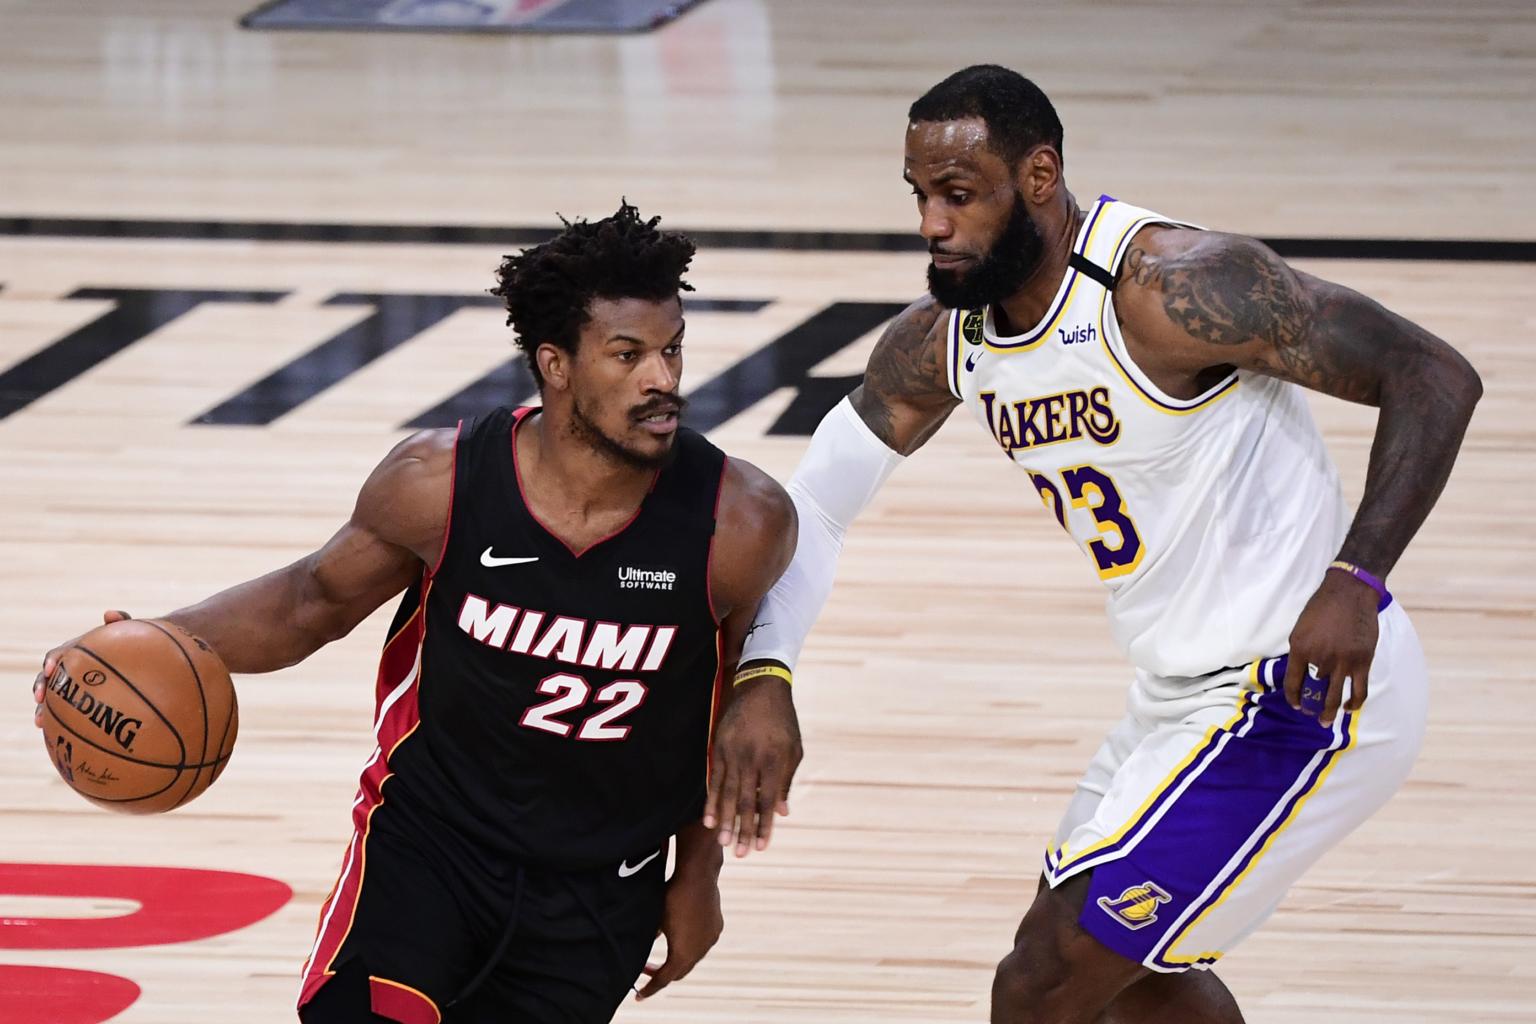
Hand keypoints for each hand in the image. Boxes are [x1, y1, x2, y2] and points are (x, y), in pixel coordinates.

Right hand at [33, 610, 131, 727]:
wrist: (140, 657)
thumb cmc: (131, 642)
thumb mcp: (127, 631)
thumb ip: (121, 621)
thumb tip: (111, 614)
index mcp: (76, 651)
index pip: (58, 654)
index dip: (52, 661)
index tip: (51, 669)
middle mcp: (70, 668)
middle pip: (48, 678)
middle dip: (40, 687)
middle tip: (39, 699)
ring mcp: (73, 685)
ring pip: (52, 696)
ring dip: (43, 708)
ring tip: (40, 722)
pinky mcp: (79, 699)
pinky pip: (67, 710)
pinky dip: (61, 720)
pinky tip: (62, 736)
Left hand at [636, 870, 722, 1000]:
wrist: (698, 876)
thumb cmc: (672, 897)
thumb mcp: (655, 920)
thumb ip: (649, 939)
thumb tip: (644, 947)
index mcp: (683, 954)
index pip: (664, 979)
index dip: (650, 988)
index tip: (638, 995)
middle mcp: (700, 951)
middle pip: (679, 971)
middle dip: (663, 974)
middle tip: (646, 971)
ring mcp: (710, 939)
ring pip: (693, 957)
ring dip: (678, 959)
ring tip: (664, 955)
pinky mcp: (716, 927)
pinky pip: (701, 943)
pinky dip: (690, 945)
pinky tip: (681, 935)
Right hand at [703, 674, 800, 856]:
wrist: (761, 688)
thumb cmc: (784, 722)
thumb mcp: (794, 749)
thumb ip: (786, 781)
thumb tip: (782, 813)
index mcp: (774, 760)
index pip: (768, 801)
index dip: (764, 826)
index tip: (761, 848)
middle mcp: (751, 759)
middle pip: (745, 802)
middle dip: (742, 830)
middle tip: (740, 854)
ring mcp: (732, 753)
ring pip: (727, 793)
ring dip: (725, 821)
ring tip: (723, 842)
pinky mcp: (719, 747)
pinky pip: (714, 779)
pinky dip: (712, 801)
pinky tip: (709, 819)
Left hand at [1282, 572, 1377, 726]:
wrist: (1350, 593)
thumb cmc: (1322, 608)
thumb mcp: (1301, 628)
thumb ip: (1300, 651)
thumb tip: (1301, 672)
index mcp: (1300, 649)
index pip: (1292, 683)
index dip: (1292, 698)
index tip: (1296, 705)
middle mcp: (1320, 658)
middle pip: (1313, 693)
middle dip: (1311, 708)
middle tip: (1311, 715)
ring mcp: (1342, 662)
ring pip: (1335, 697)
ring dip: (1329, 713)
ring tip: (1326, 722)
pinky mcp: (1363, 662)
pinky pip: (1359, 691)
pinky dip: (1354, 703)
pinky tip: (1350, 707)